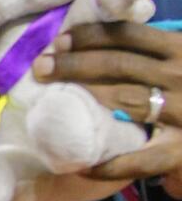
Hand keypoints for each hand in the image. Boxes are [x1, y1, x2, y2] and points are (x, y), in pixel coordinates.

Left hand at [33, 21, 181, 197]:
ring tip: (49, 99)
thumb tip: (102, 40)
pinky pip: (139, 159)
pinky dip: (109, 164)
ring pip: (124, 99)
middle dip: (74, 63)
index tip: (59, 41)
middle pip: (119, 64)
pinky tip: (81, 165)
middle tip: (41, 66)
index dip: (90, 36)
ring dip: (84, 98)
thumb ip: (158, 51)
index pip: (129, 35)